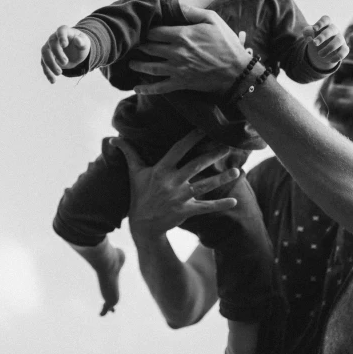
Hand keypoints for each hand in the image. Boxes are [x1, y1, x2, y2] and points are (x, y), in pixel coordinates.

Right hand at [40, 25, 90, 82]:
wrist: (75, 51)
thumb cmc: (80, 44)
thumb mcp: (84, 44)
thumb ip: (82, 42)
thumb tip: (78, 40)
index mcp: (64, 31)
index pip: (61, 31)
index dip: (61, 36)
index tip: (64, 44)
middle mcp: (54, 38)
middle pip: (51, 44)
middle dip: (57, 54)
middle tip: (65, 63)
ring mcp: (49, 47)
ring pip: (45, 54)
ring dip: (50, 64)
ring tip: (59, 73)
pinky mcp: (46, 57)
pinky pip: (44, 64)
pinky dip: (48, 73)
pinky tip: (53, 81)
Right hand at [112, 129, 239, 240]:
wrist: (143, 225)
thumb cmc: (139, 194)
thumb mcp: (134, 173)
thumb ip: (129, 153)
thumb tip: (114, 138)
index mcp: (161, 170)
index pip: (179, 149)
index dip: (192, 138)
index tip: (205, 128)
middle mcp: (172, 182)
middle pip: (196, 165)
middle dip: (213, 155)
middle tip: (229, 145)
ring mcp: (180, 197)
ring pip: (205, 186)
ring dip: (222, 179)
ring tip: (237, 171)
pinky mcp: (187, 211)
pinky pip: (206, 208)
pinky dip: (220, 205)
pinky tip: (234, 201)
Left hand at [129, 6, 249, 94]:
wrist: (236, 71)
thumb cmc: (226, 44)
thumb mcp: (213, 20)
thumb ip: (193, 12)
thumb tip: (178, 5)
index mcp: (182, 35)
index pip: (155, 32)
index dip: (147, 31)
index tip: (144, 31)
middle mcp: (176, 52)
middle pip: (149, 48)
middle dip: (140, 46)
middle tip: (134, 45)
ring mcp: (177, 69)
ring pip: (150, 67)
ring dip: (138, 65)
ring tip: (131, 63)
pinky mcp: (181, 83)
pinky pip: (160, 87)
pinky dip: (147, 89)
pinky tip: (137, 88)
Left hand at [304, 15, 348, 69]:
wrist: (320, 52)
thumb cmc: (315, 40)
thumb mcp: (308, 36)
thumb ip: (307, 33)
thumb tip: (310, 38)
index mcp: (325, 25)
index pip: (326, 19)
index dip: (320, 23)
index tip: (314, 29)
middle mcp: (334, 30)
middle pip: (332, 29)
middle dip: (323, 36)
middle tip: (315, 43)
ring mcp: (340, 39)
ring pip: (338, 40)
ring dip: (329, 48)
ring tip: (320, 54)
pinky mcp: (344, 48)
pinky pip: (345, 51)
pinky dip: (338, 56)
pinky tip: (331, 60)